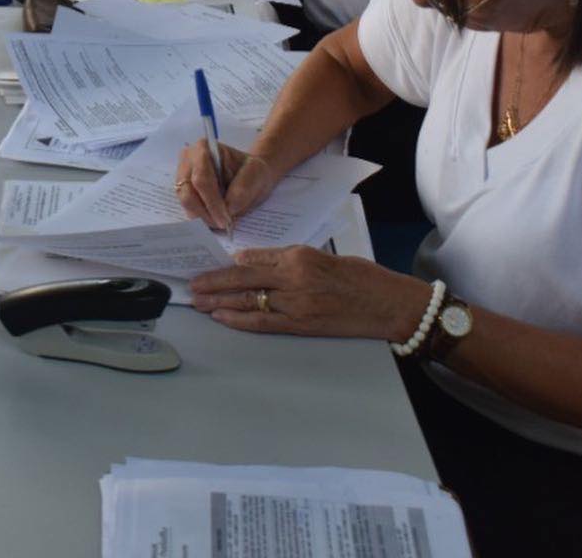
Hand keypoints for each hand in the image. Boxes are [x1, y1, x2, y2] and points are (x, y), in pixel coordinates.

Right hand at [175, 135, 277, 230]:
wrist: (250, 175)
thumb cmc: (252, 170)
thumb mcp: (256, 175)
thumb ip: (242, 189)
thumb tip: (228, 210)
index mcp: (203, 149)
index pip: (201, 179)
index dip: (212, 202)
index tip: (226, 220)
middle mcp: (187, 161)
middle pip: (188, 193)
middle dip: (206, 213)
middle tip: (224, 226)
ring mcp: (183, 177)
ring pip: (186, 203)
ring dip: (204, 217)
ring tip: (223, 223)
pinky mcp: (184, 192)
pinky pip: (188, 209)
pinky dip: (202, 218)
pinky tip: (216, 220)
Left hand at [189, 246, 433, 341]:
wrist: (389, 304)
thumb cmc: (360, 277)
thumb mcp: (321, 256)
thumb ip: (288, 260)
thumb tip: (255, 264)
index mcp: (298, 256)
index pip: (253, 258)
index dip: (227, 264)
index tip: (209, 264)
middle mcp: (294, 279)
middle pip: (243, 279)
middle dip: (214, 282)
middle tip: (193, 284)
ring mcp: (297, 304)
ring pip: (249, 301)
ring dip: (220, 302)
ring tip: (199, 302)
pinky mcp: (303, 326)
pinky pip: (265, 323)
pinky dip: (241, 320)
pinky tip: (224, 318)